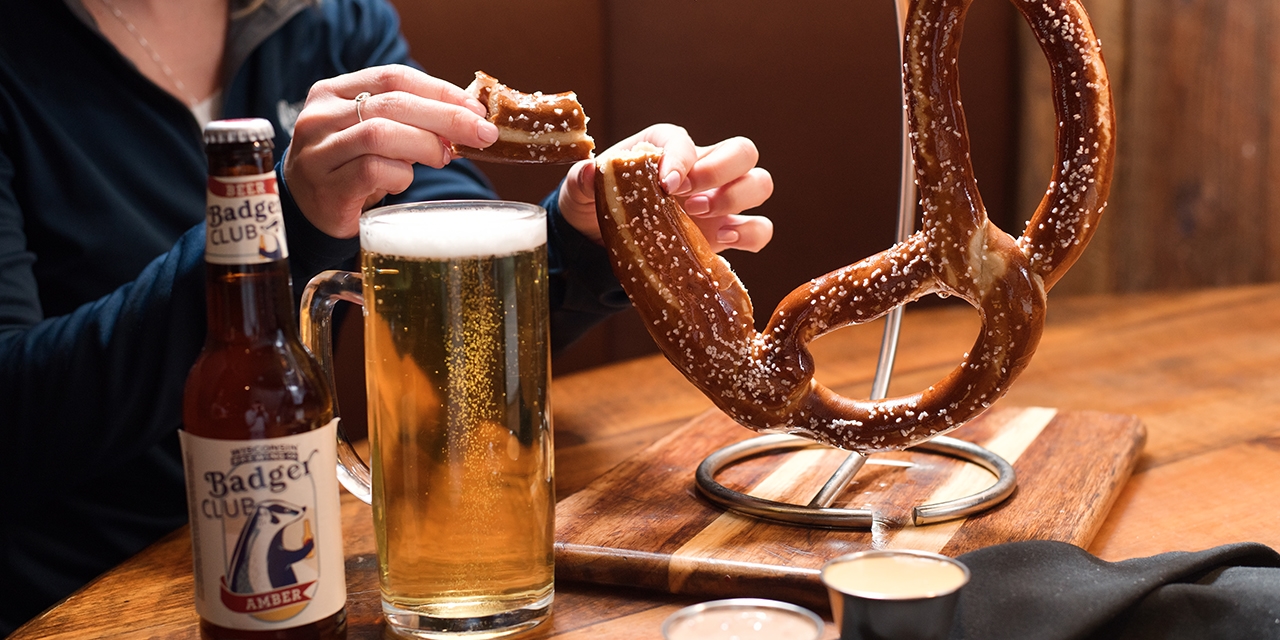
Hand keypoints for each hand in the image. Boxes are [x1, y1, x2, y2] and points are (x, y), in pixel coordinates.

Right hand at [282, 65, 498, 237]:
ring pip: (382, 134)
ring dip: (425, 146)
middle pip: (393, 103)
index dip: (439, 90)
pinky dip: (401, 176)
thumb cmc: (350, 167)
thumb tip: (469, 120)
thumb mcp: (374, 133)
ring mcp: (319, 151)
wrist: (308, 210)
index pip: (393, 78)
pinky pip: (374, 171)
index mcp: (333, 92)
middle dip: (446, 117)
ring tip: (443, 158)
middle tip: (482, 133)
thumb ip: (409, 121)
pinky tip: (403, 181)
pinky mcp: (327, 187)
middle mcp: (320, 116)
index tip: (475, 108)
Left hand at [558, 125, 773, 251]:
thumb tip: (588, 171)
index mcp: (664, 147)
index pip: (684, 139)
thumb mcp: (579, 191)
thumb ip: (581, 180)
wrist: (601, 243)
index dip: (682, 158)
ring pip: (759, 183)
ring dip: (738, 197)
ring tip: (701, 216)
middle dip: (722, 170)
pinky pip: (759, 229)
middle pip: (742, 151)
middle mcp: (700, 168)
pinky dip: (751, 235)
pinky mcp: (726, 233)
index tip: (666, 184)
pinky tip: (723, 242)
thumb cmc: (596, 205)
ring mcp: (718, 200)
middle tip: (689, 198)